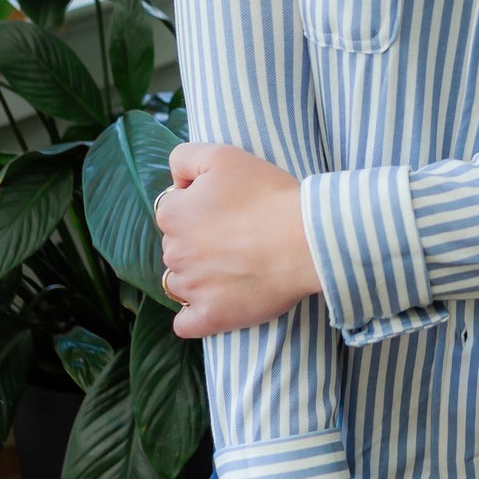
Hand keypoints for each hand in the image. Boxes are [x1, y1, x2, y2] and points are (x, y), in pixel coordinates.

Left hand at [156, 143, 321, 338]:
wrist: (306, 239)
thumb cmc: (268, 194)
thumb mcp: (223, 155)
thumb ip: (184, 158)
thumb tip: (175, 181)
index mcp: (172, 215)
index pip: (172, 210)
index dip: (198, 206)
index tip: (226, 208)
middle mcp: (174, 253)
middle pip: (176, 246)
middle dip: (197, 241)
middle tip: (236, 235)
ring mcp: (191, 289)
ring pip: (180, 282)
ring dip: (198, 276)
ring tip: (234, 266)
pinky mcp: (211, 317)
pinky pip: (186, 324)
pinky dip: (194, 316)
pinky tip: (213, 304)